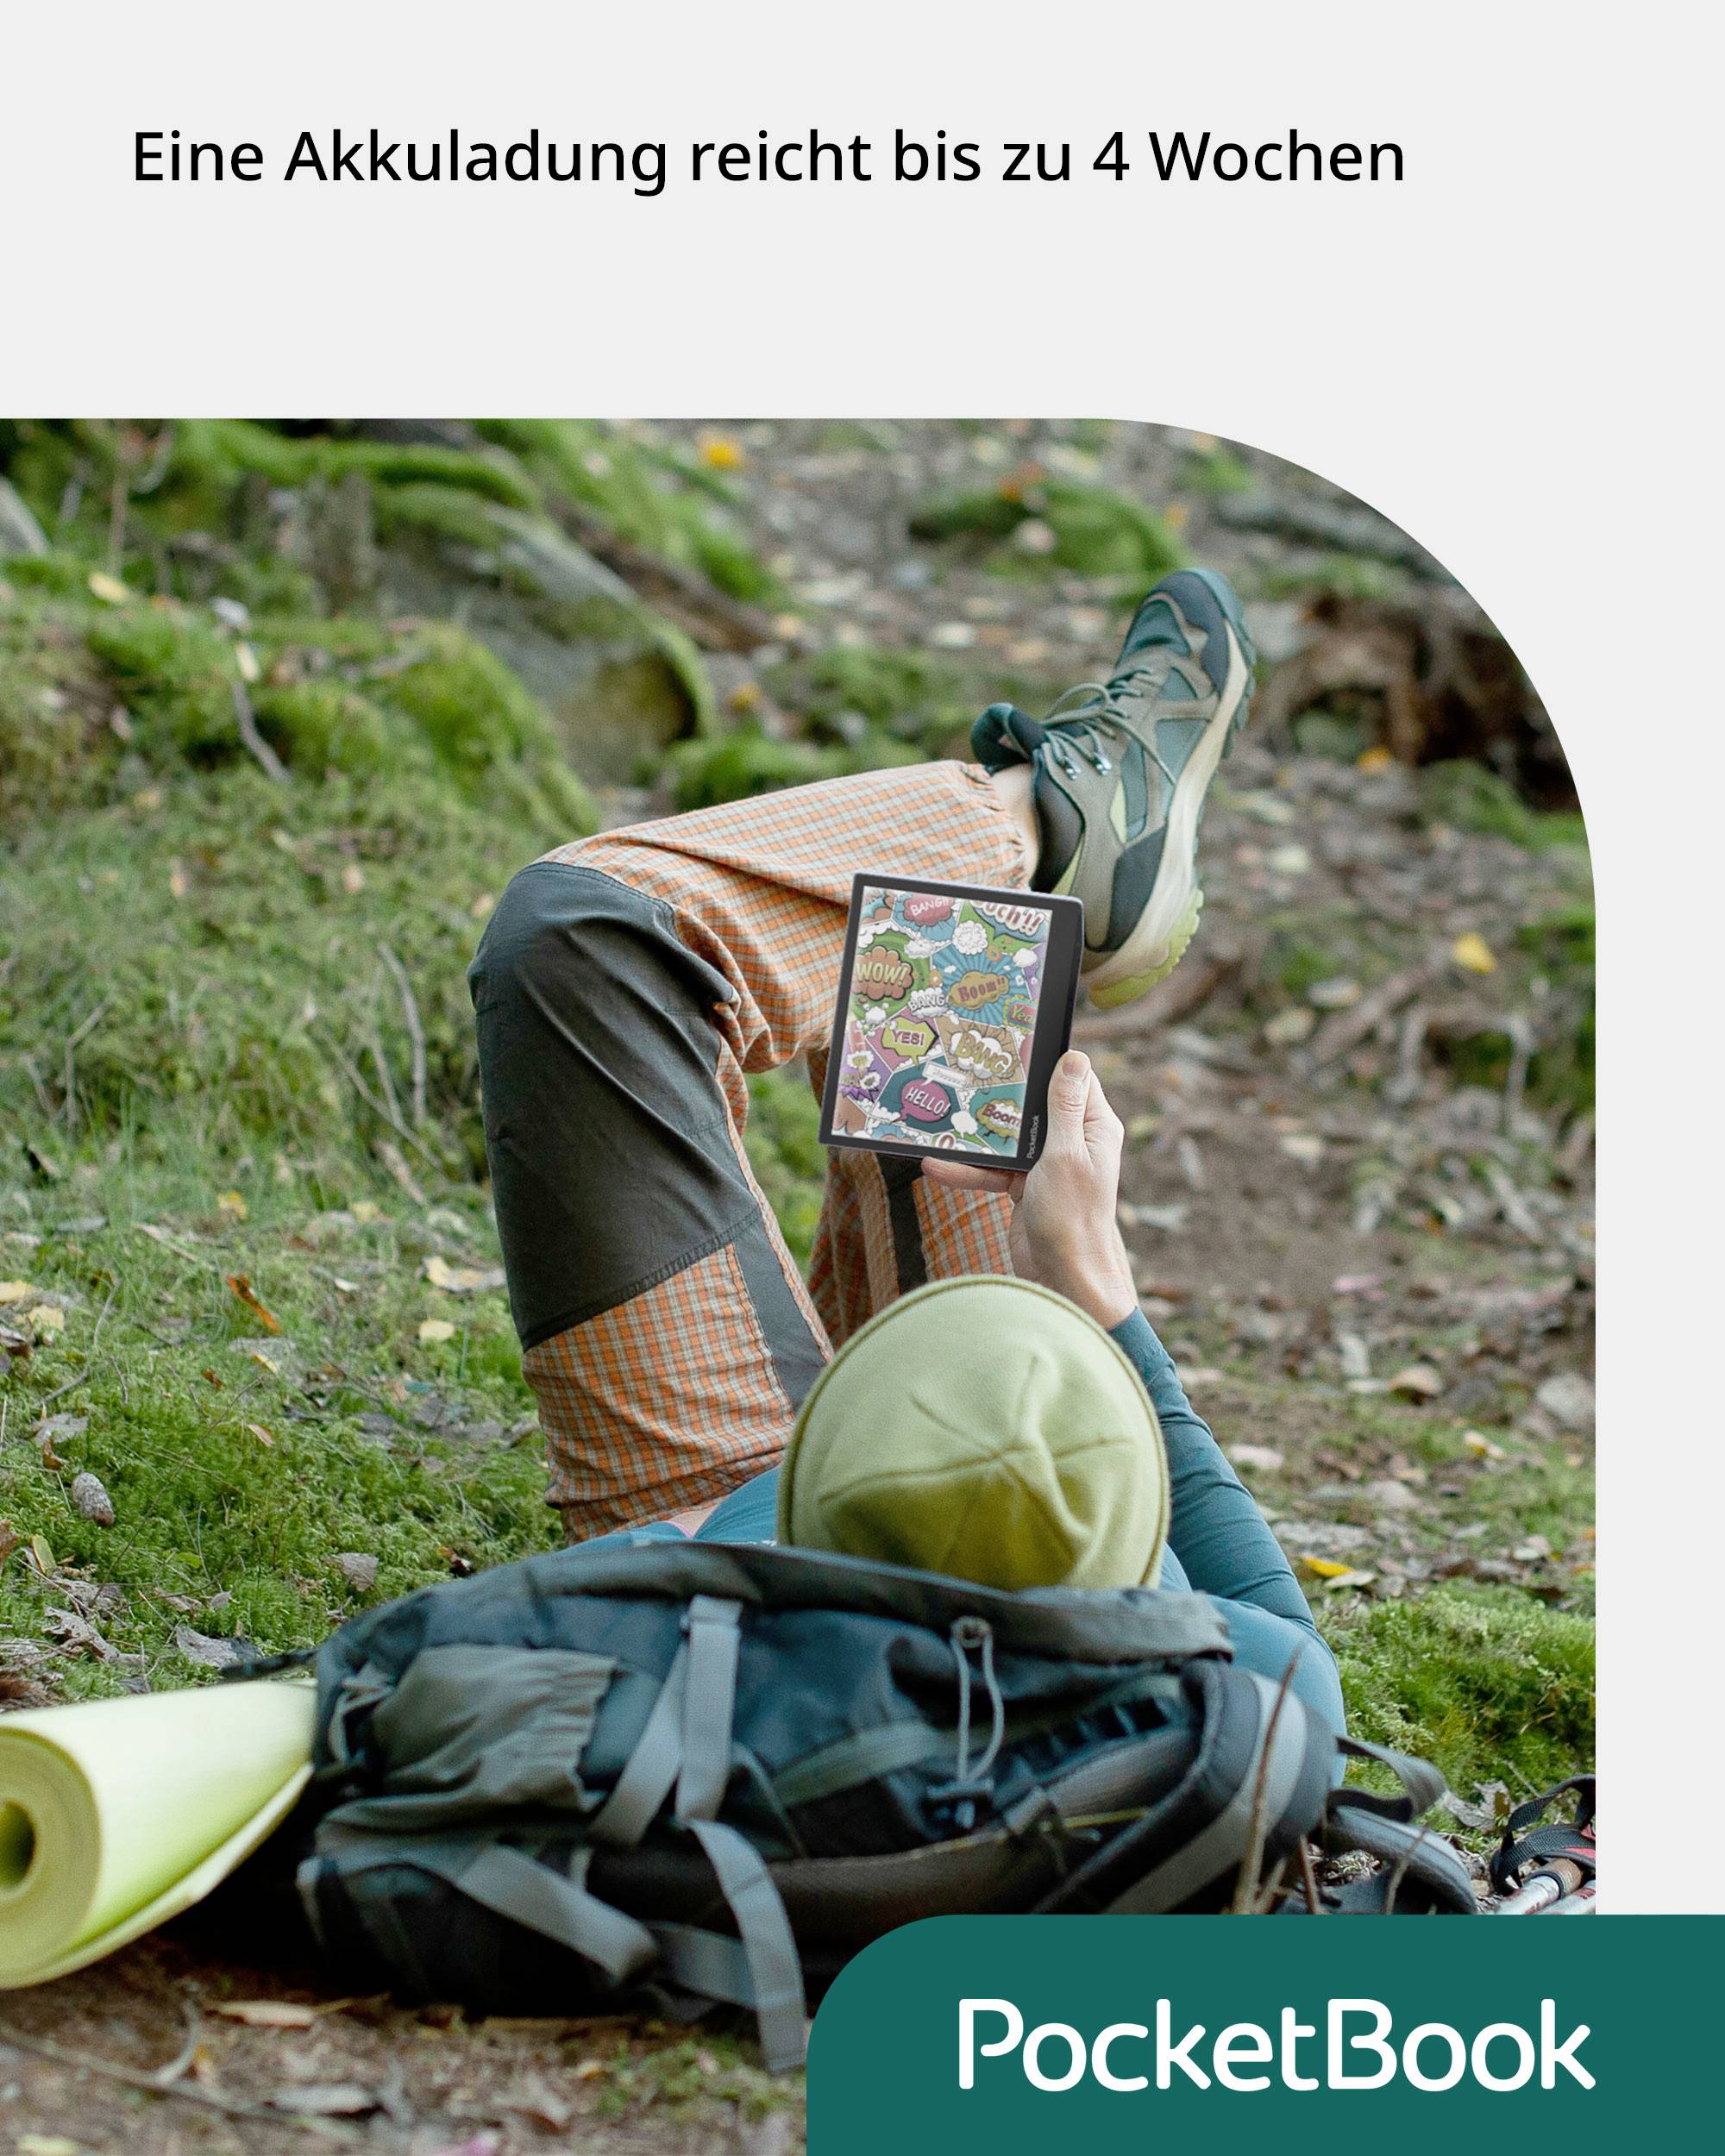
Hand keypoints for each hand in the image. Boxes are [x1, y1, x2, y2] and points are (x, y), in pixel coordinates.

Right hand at [922, 1050, 1137, 1328]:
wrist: (1063, 1279)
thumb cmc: (1072, 1217)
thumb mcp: (1065, 1154)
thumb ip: (1064, 1107)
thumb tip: (1074, 1057)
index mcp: (1093, 1126)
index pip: (1071, 1078)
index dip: (1042, 1059)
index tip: (1009, 1043)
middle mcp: (1073, 1140)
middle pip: (1032, 1104)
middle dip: (998, 1096)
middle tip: (963, 1074)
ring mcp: (1048, 1163)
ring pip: (1007, 1137)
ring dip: (975, 1137)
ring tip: (939, 1121)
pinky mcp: (1025, 1185)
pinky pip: (994, 1168)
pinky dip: (970, 1170)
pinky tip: (938, 1167)